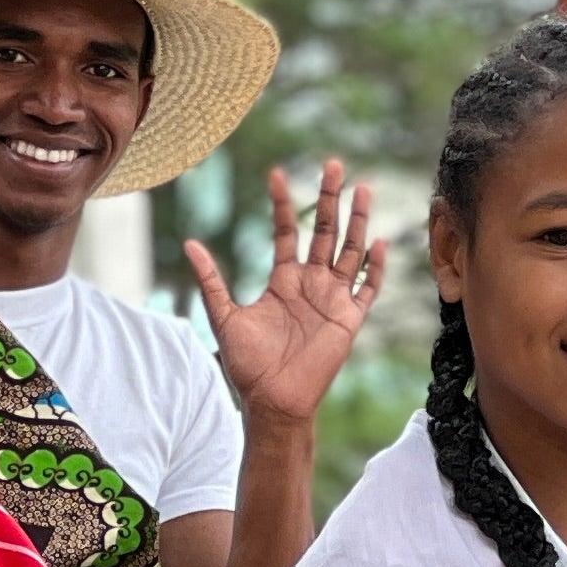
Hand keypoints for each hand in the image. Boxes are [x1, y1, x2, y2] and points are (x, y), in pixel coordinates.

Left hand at [186, 161, 388, 432]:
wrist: (273, 401)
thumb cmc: (248, 365)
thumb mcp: (225, 317)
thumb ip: (211, 280)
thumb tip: (190, 243)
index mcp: (283, 280)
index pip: (285, 231)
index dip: (282, 203)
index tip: (278, 173)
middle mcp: (311, 284)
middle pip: (324, 231)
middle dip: (329, 198)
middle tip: (334, 164)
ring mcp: (332, 299)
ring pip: (349, 250)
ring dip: (356, 221)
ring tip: (362, 188)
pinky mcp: (349, 319)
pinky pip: (367, 288)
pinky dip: (373, 267)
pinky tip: (377, 242)